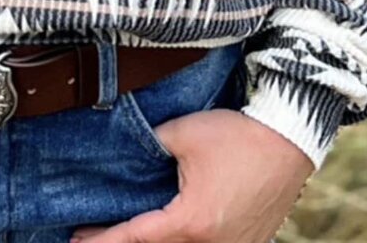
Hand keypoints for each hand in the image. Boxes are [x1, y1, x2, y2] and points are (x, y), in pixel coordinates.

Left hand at [70, 109, 314, 242]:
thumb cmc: (236, 135)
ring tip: (130, 234)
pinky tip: (171, 233)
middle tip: (93, 239)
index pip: (136, 238)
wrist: (289, 138)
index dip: (104, 241)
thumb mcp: (181, 133)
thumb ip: (148, 144)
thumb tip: (128, 152)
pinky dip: (184, 242)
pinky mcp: (249, 242)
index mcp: (192, 222)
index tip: (76, 240)